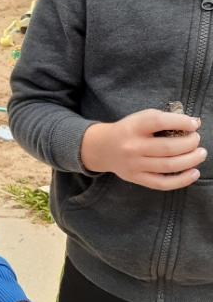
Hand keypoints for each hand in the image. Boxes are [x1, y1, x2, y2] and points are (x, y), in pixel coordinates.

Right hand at [81, 109, 204, 189]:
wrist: (102, 148)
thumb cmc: (128, 131)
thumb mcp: (140, 118)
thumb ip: (164, 119)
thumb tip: (194, 124)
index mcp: (134, 127)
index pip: (160, 122)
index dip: (181, 122)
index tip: (194, 124)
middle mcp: (133, 146)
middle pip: (168, 147)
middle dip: (190, 143)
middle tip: (197, 140)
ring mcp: (134, 164)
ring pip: (168, 165)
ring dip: (191, 160)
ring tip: (200, 154)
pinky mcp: (136, 178)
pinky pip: (162, 183)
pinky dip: (182, 180)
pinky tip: (194, 173)